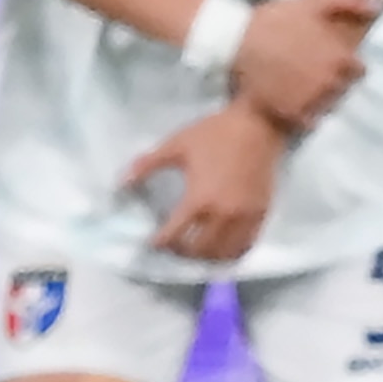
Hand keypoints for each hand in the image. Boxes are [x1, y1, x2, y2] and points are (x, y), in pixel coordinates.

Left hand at [128, 103, 283, 263]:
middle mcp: (222, 215)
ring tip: (196, 248)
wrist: (259, 124)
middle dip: (182, 252)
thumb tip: (121, 182)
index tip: (151, 242)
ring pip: (223, 254)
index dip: (159, 242)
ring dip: (207, 257)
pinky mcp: (261, 213)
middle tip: (173, 245)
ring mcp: (244, 217)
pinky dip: (230, 251)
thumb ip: (147, 165)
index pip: (174, 235)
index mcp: (198, 200)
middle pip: (198, 251)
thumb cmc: (215, 133)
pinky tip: (221, 246)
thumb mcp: (176, 145)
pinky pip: (245, 244)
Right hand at [230, 0, 379, 131]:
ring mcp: (311, 100)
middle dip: (333, 81)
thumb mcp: (313, 3)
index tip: (330, 59)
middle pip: (343, 89)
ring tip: (301, 85)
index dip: (346, 65)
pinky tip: (292, 100)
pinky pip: (310, 121)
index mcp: (340, 58)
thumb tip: (377, 6)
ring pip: (328, 106)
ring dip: (320, 98)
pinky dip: (305, 115)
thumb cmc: (276, 19)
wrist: (235, 40)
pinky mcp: (292, 114)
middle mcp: (330, 82)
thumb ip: (348, 3)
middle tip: (313, 72)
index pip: (359, 70)